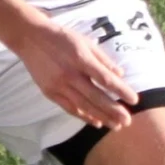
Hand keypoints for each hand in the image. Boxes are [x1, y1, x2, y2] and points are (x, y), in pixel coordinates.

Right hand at [11, 16, 138, 128]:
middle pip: (95, 97)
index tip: (135, 100)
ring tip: (116, 126)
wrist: (30, 38)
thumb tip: (120, 74)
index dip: (121, 90)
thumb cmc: (62, 38)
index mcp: (80, 58)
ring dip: (101, 117)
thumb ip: (103, 59)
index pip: (105, 79)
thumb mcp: (85, 42)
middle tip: (128, 121)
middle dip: (113, 110)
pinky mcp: (49, 92)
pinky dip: (83, 116)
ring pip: (83, 106)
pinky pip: (69, 108)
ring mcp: (58, 85)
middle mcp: (69, 74)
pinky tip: (96, 122)